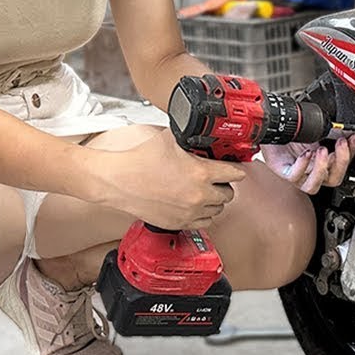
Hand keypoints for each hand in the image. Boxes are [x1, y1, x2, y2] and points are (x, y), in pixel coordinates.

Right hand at [89, 129, 247, 229]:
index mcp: (202, 173)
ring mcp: (190, 212)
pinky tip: (194, 204)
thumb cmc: (140, 160)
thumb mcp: (172, 139)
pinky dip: (202, 214)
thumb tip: (201, 132)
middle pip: (229, 194)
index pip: (236, 174)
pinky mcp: (180, 223)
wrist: (119, 181)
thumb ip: (191, 137)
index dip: (234, 168)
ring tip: (203, 191)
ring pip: (218, 210)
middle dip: (223, 185)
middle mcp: (200, 195)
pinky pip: (204, 222)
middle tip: (214, 179)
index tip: (232, 168)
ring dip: (214, 200)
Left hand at [261, 133, 354, 194]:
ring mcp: (299, 174)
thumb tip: (351, 128)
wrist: (273, 130)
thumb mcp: (317, 130)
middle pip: (333, 179)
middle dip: (341, 161)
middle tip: (341, 143)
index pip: (344, 163)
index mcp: (325, 163)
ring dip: (321, 168)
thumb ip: (334, 131)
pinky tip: (305, 153)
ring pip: (314, 185)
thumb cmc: (293, 134)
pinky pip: (295, 177)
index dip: (352, 152)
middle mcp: (313, 172)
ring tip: (322, 150)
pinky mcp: (285, 173)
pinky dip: (302, 165)